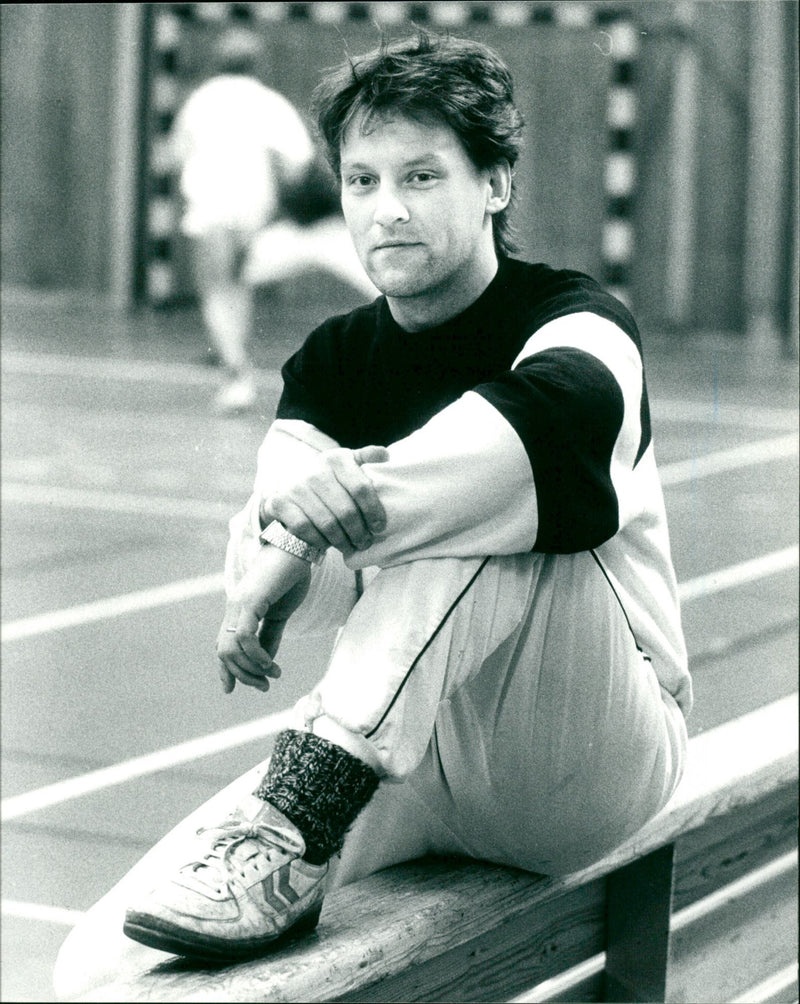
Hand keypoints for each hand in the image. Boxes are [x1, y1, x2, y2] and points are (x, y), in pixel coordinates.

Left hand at [216, 545, 310, 693]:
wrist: (297, 546)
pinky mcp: (250, 600)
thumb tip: (266, 660)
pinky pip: (244, 636)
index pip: (223, 645)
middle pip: (224, 652)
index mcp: (240, 611)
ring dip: (251, 669)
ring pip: (231, 648)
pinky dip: (255, 654)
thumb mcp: (281, 612)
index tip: (229, 689)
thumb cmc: (290, 576)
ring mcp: (240, 604)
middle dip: (241, 675)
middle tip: (264, 686)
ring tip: (273, 675)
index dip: (225, 669)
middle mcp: (234, 608)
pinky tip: (270, 663)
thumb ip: (271, 634)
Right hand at [266, 445, 388, 555]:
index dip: (373, 511)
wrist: (287, 487)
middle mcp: (315, 470)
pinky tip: (328, 545)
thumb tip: (385, 455)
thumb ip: (364, 458)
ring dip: (342, 541)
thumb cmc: (327, 480)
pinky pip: (307, 529)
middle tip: (365, 542)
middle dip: (359, 532)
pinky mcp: (281, 503)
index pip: (361, 488)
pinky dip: (320, 541)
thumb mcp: (344, 464)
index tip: (379, 526)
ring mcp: (296, 487)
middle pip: (346, 511)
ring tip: (351, 547)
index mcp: (336, 458)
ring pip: (328, 524)